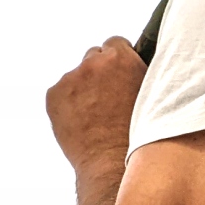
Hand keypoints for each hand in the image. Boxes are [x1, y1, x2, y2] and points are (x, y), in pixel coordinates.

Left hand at [47, 37, 145, 170]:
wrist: (111, 162)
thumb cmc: (137, 134)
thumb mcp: (152, 95)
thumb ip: (141, 73)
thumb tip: (136, 66)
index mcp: (121, 59)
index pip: (116, 42)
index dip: (120, 59)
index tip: (122, 73)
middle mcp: (93, 63)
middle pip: (94, 56)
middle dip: (101, 71)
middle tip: (110, 95)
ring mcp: (70, 78)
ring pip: (77, 75)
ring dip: (84, 87)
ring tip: (96, 113)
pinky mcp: (53, 95)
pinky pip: (62, 92)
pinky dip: (69, 102)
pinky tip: (82, 119)